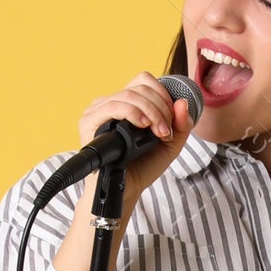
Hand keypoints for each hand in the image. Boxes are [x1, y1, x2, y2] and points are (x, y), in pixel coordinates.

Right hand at [77, 71, 196, 218]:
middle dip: (160, 107)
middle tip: (166, 131)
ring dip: (151, 111)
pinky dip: (132, 113)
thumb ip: (181, 124)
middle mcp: (110, 102)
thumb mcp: (170, 144)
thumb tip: (182, 102)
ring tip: (159, 133)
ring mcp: (97, 110)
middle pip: (139, 87)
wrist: (126, 189)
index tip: (172, 119)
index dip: (162, 94)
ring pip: (128, 94)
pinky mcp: (88, 121)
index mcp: (126, 102)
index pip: (143, 80)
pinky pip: (112, 106)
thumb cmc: (143, 166)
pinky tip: (143, 126)